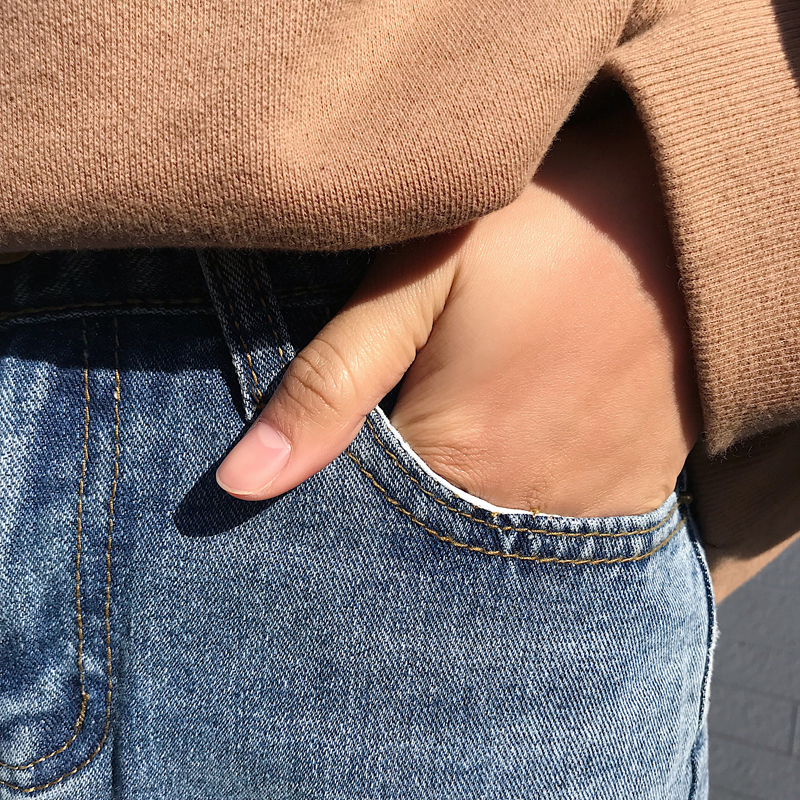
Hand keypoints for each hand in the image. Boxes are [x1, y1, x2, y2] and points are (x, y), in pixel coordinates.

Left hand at [215, 109, 701, 516]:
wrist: (682, 221)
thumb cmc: (545, 232)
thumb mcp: (422, 281)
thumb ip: (331, 380)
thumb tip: (239, 481)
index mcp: (455, 457)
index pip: (353, 518)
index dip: (326, 486)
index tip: (329, 446)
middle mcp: (518, 510)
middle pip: (419, 537)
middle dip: (389, 502)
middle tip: (410, 416)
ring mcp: (582, 513)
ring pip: (484, 541)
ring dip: (455, 502)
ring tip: (468, 424)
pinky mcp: (629, 498)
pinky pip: (552, 530)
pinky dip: (516, 500)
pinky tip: (516, 444)